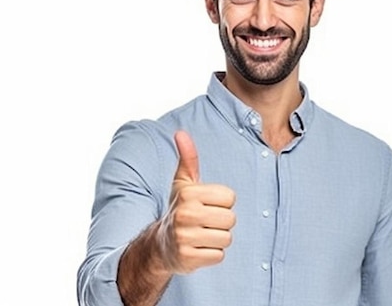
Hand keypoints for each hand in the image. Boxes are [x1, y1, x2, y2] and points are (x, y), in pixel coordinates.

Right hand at [159, 130, 235, 273]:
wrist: (160, 245)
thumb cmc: (179, 208)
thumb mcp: (183, 183)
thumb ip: (188, 158)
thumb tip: (180, 133)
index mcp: (189, 193)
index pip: (230, 197)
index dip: (222, 203)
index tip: (207, 205)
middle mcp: (185, 214)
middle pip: (230, 219)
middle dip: (221, 222)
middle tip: (204, 222)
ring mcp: (185, 237)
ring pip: (226, 238)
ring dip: (217, 239)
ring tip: (202, 235)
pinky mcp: (188, 258)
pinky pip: (219, 255)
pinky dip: (212, 254)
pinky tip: (198, 249)